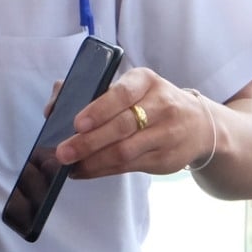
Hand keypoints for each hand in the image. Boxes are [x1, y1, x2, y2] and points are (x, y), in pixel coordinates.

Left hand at [54, 67, 218, 178]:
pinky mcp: (166, 158)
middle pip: (122, 126)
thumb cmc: (149, 103)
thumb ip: (91, 92)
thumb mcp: (130, 88)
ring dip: (93, 161)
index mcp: (145, 80)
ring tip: (70, 166)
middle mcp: (161, 105)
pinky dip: (103, 170)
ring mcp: (166, 133)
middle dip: (88, 141)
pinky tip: (84, 171)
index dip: (99, 109)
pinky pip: (129, 167)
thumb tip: (54, 107)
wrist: (198, 124)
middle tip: (63, 152)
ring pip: (125, 151)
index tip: (77, 123)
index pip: (122, 93)